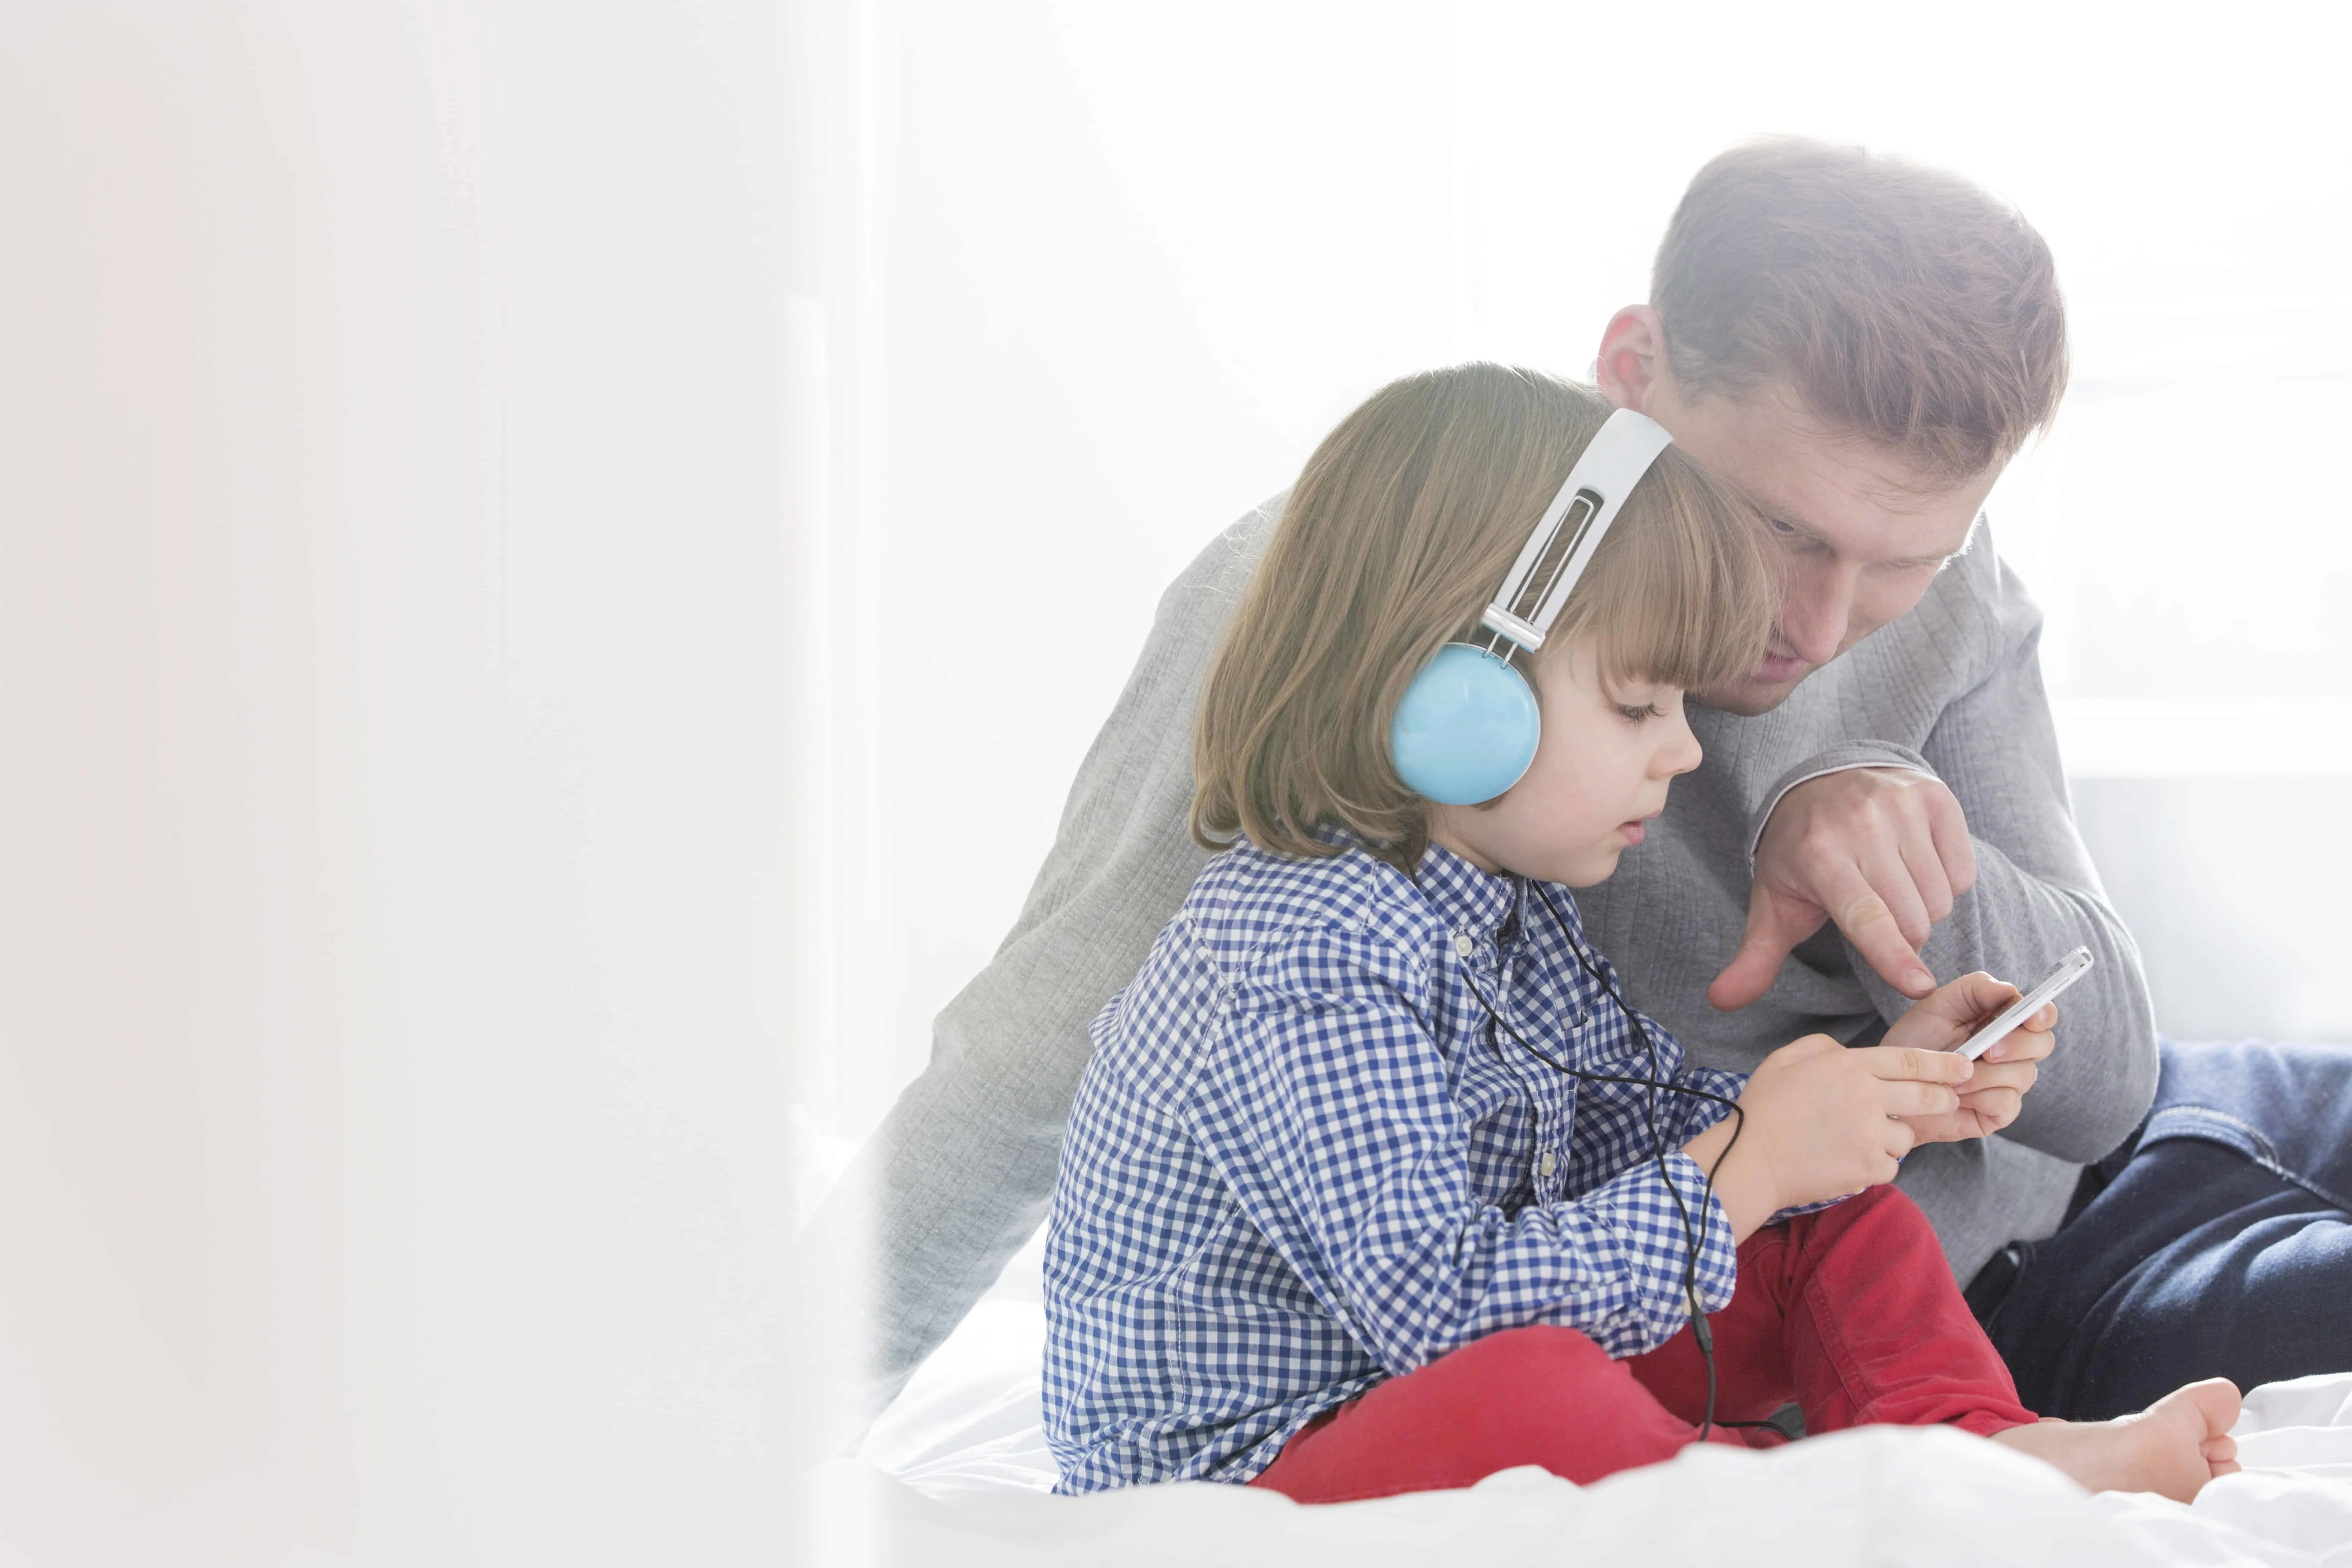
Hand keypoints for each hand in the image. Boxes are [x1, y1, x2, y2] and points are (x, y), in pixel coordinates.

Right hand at [1681, 1034, 1971, 1237]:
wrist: (1749, 1159)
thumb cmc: (1763, 1108)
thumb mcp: (1787, 1058)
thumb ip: (1824, 1046)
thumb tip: (1848, 1052)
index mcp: (1847, 1066)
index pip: (1910, 1059)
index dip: (1944, 1063)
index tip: (1965, 1066)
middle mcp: (1866, 1097)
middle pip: (1927, 1096)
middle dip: (1944, 1098)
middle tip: (1947, 1100)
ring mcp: (1870, 1134)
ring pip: (1908, 1136)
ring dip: (1895, 1137)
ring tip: (1862, 1139)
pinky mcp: (1868, 1167)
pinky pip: (1891, 1165)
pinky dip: (1877, 1163)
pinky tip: (1849, 1159)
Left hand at [1709, 768, 1977, 1011]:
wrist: (1823, 780)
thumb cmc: (1800, 854)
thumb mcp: (1773, 902)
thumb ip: (1755, 956)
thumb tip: (1721, 1002)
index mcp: (1819, 855)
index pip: (1865, 915)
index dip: (1891, 955)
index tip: (1919, 987)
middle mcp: (1862, 824)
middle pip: (1912, 919)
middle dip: (1901, 937)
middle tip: (1873, 914)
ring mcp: (1902, 806)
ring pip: (1941, 899)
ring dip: (1923, 909)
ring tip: (1890, 886)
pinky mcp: (1935, 797)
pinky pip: (1963, 871)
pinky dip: (1945, 881)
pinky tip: (1913, 864)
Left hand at [1883, 970, 2056, 1142]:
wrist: (1892, 1083)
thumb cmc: (1916, 1042)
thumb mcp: (1937, 1006)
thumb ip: (1975, 990)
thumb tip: (2010, 990)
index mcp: (2002, 1022)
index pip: (2041, 1014)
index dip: (2043, 1014)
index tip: (2032, 1017)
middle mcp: (2014, 1052)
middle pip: (2043, 1044)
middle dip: (2017, 1045)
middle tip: (1987, 1050)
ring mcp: (2009, 1083)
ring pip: (2023, 1074)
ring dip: (1984, 1074)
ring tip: (1950, 1075)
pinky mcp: (2000, 1112)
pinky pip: (2007, 1102)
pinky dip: (1978, 1096)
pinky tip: (1954, 1095)